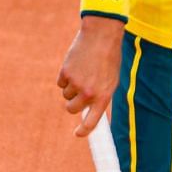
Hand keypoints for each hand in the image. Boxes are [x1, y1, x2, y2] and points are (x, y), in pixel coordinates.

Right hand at [57, 17, 126, 135]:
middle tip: (79, 93)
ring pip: (66, 95)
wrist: (101, 37)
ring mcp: (76, 84)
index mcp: (104, 96)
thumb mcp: (110, 80)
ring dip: (71, 88)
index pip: (92, 121)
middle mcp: (89, 93)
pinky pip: (60, 83)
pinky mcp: (65, 73)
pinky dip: (65, 78)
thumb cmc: (108, 60)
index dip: (84, 131)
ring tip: (83, 72)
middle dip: (73, 104)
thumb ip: (100, 96)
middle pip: (71, 109)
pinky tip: (75, 66)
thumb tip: (88, 110)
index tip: (77, 134)